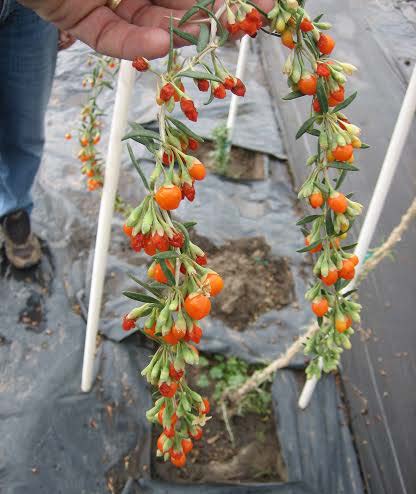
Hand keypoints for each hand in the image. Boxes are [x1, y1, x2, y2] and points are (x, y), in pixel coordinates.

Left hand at [18, 0, 272, 59]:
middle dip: (201, 16)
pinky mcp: (81, 16)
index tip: (265, 9)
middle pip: (180, 2)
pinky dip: (134, 43)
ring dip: (170, 30)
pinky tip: (159, 42)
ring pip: (149, 23)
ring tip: (184, 31)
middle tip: (220, 26)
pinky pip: (111, 37)